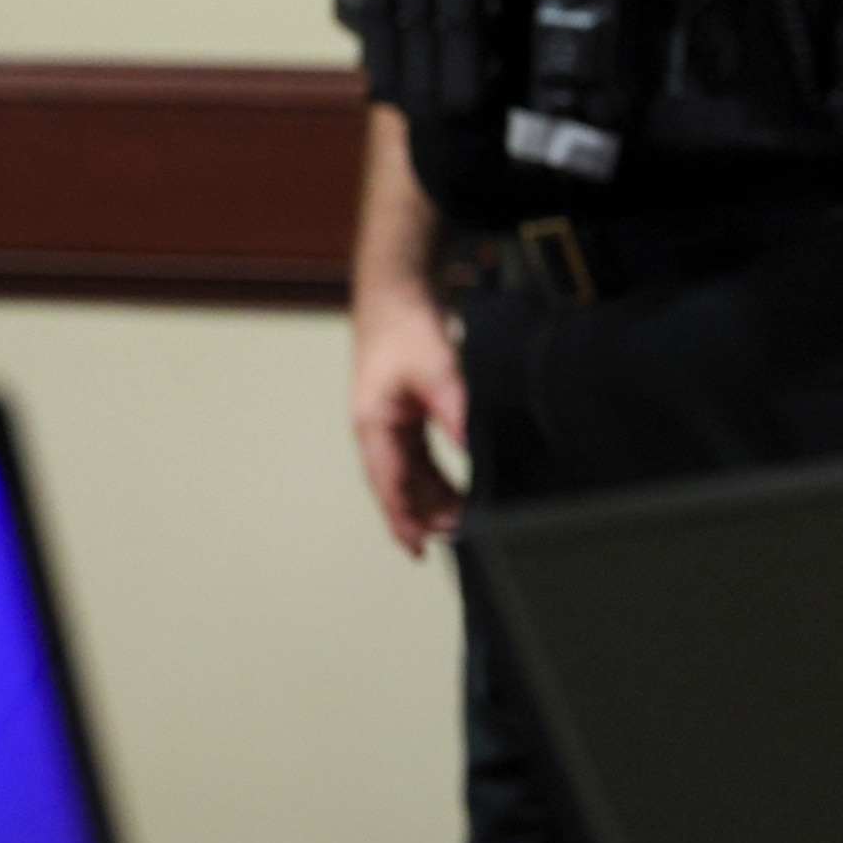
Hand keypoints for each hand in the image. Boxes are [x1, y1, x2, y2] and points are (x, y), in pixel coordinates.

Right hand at [350, 281, 466, 556]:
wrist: (398, 293)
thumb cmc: (404, 327)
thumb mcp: (436, 368)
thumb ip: (453, 409)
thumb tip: (469, 446)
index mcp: (374, 425)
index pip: (390, 485)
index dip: (405, 520)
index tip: (420, 550)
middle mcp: (378, 431)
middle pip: (401, 486)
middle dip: (426, 515)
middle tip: (460, 537)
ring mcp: (391, 424)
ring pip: (411, 475)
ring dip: (433, 498)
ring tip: (464, 521)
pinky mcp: (406, 416)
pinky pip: (419, 458)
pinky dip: (436, 477)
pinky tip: (457, 491)